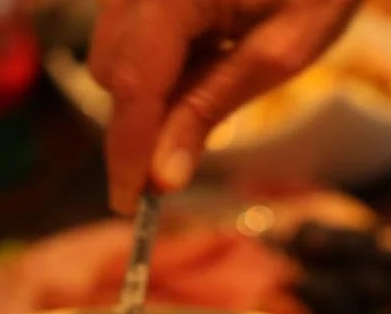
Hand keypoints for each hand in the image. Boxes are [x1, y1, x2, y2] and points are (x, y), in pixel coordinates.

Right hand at [90, 0, 362, 213]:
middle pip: (111, 72)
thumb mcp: (279, 54)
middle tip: (190, 150)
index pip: (132, 87)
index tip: (130, 205)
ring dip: (154, 88)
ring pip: (113, 53)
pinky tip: (211, 48)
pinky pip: (130, 31)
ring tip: (222, 69)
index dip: (127, 153)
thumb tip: (161, 177)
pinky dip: (162, 59)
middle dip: (142, 121)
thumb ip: (210, 111)